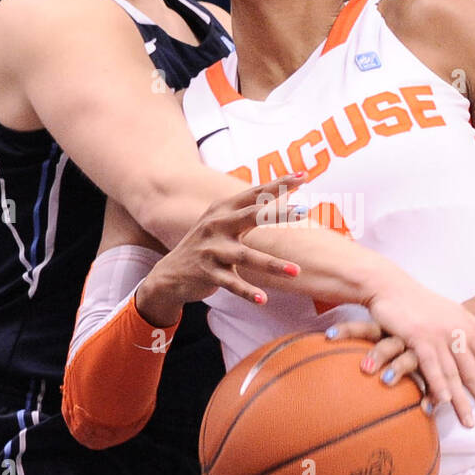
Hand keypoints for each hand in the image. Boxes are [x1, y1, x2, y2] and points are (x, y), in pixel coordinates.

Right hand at [136, 173, 306, 324]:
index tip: (303, 175)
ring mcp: (211, 249)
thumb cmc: (206, 245)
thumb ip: (245, 211)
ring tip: (296, 272)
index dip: (278, 184)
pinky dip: (247, 292)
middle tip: (304, 210)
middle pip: (252, 216)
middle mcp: (217, 225)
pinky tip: (263, 299)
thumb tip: (275, 194)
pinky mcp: (208, 273)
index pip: (255, 193)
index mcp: (223, 209)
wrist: (170, 274)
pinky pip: (232, 283)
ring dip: (273, 264)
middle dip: (278, 214)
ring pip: (246, 256)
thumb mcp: (220, 223)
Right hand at [351, 278, 474, 431]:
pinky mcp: (418, 337)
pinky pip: (430, 365)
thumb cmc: (423, 302)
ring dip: (462, 400)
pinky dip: (437, 382)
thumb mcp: (460, 312)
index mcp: (469, 331)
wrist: (391, 286)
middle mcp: (458, 335)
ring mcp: (438, 337)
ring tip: (470, 424)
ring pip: (453, 374)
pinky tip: (443, 401)